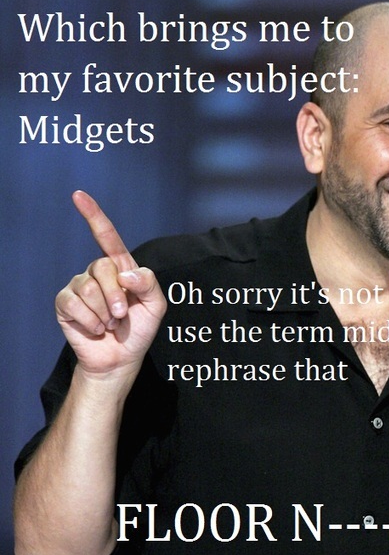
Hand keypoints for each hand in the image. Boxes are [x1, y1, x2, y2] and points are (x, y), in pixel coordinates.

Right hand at [55, 191, 166, 376]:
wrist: (121, 358)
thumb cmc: (140, 330)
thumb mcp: (156, 306)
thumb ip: (149, 283)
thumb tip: (124, 273)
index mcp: (121, 269)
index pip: (107, 237)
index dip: (94, 216)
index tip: (79, 195)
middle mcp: (98, 273)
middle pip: (103, 268)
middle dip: (116, 296)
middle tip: (122, 316)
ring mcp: (79, 286)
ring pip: (88, 287)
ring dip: (104, 312)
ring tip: (110, 324)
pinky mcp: (65, 304)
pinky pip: (74, 303)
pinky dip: (90, 321)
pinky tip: (95, 329)